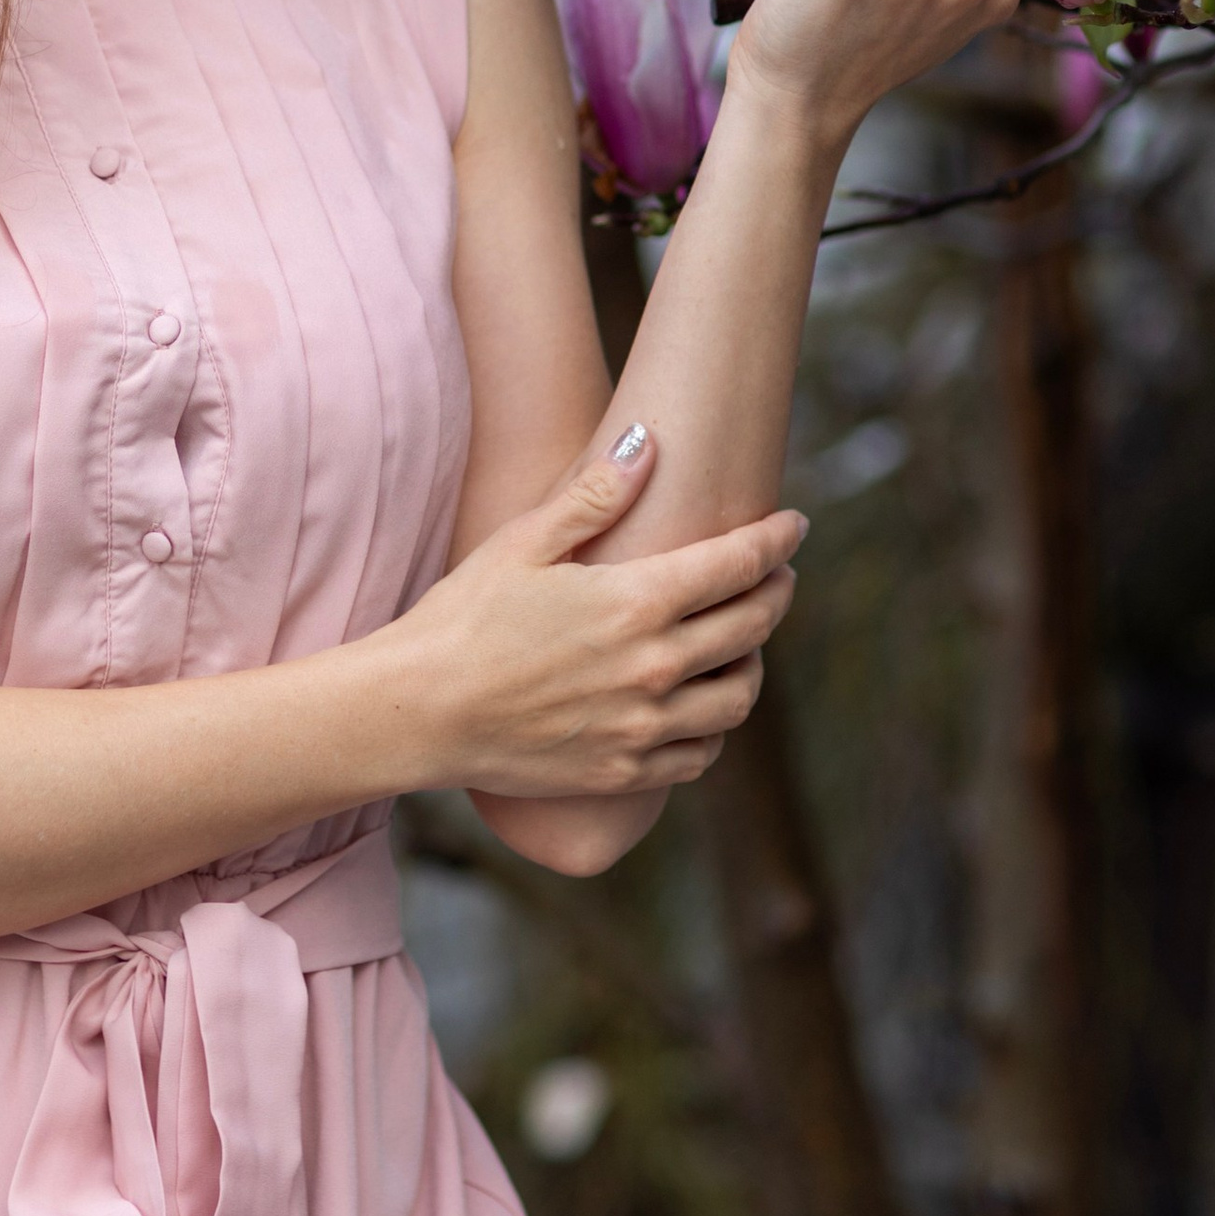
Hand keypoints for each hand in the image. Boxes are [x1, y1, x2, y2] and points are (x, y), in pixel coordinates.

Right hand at [380, 426, 803, 799]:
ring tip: (746, 641)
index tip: (795, 523)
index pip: (736, 565)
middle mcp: (653, 668)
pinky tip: (702, 704)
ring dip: (753, 663)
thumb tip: (648, 443)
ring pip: (737, 697)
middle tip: (778, 573)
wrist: (420, 712)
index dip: (775, 540)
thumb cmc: (463, 617)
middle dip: (776, 592)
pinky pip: (699, 753)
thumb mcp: (523, 542)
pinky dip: (715, 726)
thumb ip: (593, 495)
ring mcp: (642, 728)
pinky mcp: (623, 772)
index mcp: (635, 603)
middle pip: (751, 627)